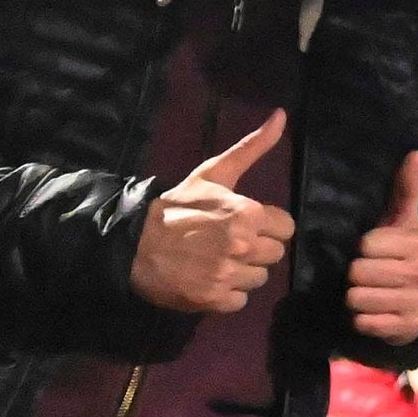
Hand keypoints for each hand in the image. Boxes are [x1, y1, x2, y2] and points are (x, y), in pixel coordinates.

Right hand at [132, 109, 293, 315]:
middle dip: (256, 249)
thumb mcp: (213, 173)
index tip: (246, 224)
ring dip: (242, 273)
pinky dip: (227, 294)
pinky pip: (240, 301)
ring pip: (259, 280)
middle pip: (274, 255)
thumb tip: (282, 115)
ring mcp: (227, 275)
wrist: (132, 243)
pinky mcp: (212, 300)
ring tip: (217, 260)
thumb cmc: (177, 207)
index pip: (286, 228)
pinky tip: (209, 279)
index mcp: (248, 214)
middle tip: (228, 243)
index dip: (268, 226)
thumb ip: (252, 148)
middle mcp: (242, 246)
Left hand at [349, 151, 417, 342]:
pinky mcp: (406, 329)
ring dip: (356, 297)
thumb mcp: (406, 224)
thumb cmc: (405, 255)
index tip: (374, 251)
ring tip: (368, 292)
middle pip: (359, 272)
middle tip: (369, 274)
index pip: (367, 244)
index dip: (364, 248)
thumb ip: (406, 190)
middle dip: (357, 274)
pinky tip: (372, 312)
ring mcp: (417, 303)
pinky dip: (361, 319)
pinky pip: (363, 322)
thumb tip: (415, 153)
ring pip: (357, 297)